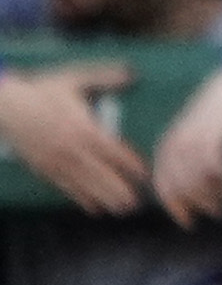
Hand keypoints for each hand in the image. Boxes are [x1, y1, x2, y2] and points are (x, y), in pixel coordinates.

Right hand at [0, 65, 141, 213]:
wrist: (5, 107)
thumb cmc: (42, 91)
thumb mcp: (75, 79)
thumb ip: (105, 77)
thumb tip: (133, 74)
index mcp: (82, 128)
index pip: (113, 151)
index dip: (130, 164)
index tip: (145, 173)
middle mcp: (71, 149)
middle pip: (100, 174)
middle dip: (119, 189)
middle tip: (137, 204)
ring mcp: (56, 161)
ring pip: (84, 185)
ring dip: (104, 198)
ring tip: (121, 210)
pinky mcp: (43, 169)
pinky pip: (65, 187)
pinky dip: (81, 198)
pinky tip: (93, 208)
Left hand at [149, 66, 221, 222]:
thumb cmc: (215, 116)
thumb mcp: (195, 138)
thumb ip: (188, 161)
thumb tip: (193, 193)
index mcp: (166, 148)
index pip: (164, 187)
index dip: (176, 207)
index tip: (190, 222)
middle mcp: (174, 146)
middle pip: (181, 188)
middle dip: (199, 205)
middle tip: (218, 213)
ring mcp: (192, 141)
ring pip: (197, 181)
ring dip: (214, 196)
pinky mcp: (212, 138)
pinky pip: (214, 169)